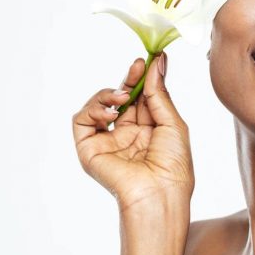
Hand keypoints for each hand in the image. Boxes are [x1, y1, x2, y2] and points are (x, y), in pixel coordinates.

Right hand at [72, 53, 193, 211]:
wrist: (160, 193)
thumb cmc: (173, 165)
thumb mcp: (172, 122)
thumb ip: (159, 93)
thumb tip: (157, 63)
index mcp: (149, 131)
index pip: (140, 98)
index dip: (142, 79)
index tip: (147, 62)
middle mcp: (127, 135)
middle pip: (119, 99)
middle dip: (127, 80)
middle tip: (136, 67)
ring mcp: (108, 142)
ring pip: (98, 107)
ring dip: (109, 94)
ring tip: (123, 97)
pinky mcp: (90, 150)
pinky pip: (82, 121)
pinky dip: (92, 110)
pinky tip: (110, 113)